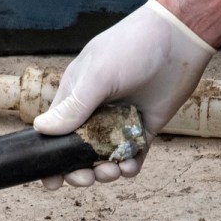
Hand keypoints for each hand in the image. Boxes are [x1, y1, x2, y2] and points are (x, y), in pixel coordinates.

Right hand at [34, 0, 214, 188]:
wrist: (180, 39)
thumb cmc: (131, 49)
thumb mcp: (97, 77)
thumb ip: (72, 108)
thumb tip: (40, 130)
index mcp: (74, 98)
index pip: (55, 134)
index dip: (50, 159)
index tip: (50, 181)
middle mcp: (94, 113)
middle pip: (78, 153)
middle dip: (78, 171)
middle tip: (87, 178)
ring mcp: (119, 122)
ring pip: (104, 158)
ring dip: (104, 171)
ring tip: (113, 171)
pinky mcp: (143, 129)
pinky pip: (132, 156)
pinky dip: (129, 166)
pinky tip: (130, 167)